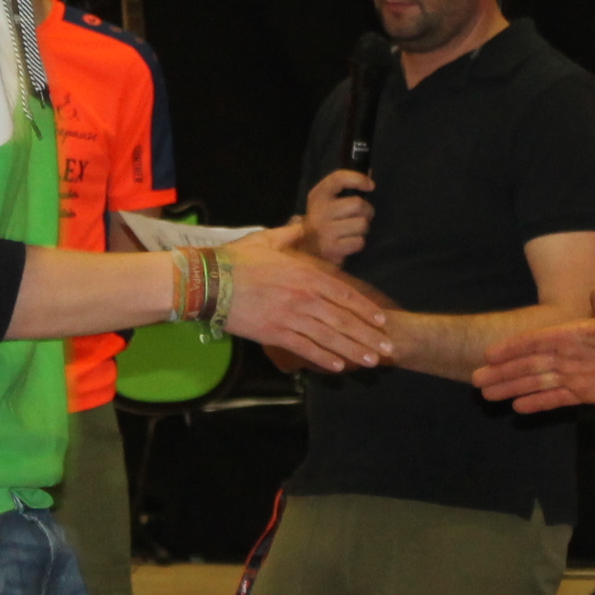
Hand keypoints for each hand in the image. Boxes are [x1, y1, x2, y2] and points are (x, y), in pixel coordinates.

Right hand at [218, 226, 393, 373]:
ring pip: (329, 337)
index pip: (344, 293)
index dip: (364, 307)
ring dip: (353, 350)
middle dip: (367, 334)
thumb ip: (289, 236)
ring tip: (372, 360)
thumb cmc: (234, 260)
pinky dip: (324, 358)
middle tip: (387, 346)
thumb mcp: (265, 240)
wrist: (207, 282)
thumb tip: (300, 227)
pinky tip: (339, 366)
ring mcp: (290, 317)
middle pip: (343, 319)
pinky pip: (305, 348)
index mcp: (304, 273)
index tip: (381, 319)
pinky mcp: (274, 334)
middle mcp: (303, 297)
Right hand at [302, 168, 372, 259]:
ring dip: (363, 228)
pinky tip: (349, 242)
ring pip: (362, 224)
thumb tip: (370, 173)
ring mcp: (325, 231)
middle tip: (361, 216)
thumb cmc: (324, 221)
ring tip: (354, 230)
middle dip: (367, 211)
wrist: (306, 249)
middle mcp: (319, 211)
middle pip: (358, 204)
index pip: (339, 178)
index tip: (370, 185)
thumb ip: (347, 187)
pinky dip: (358, 242)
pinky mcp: (332, 249)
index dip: (358, 179)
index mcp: (318, 195)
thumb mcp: (328, 201)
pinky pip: (359, 242)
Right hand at [473, 292, 594, 412]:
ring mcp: (574, 374)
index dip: (514, 347)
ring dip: (513, 388)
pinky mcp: (584, 393)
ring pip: (536, 382)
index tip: (490, 354)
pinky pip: (555, 399)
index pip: (537, 341)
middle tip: (476, 379)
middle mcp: (567, 354)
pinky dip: (537, 404)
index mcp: (573, 334)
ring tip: (488, 394)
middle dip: (503, 372)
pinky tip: (517, 408)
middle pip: (529, 364)